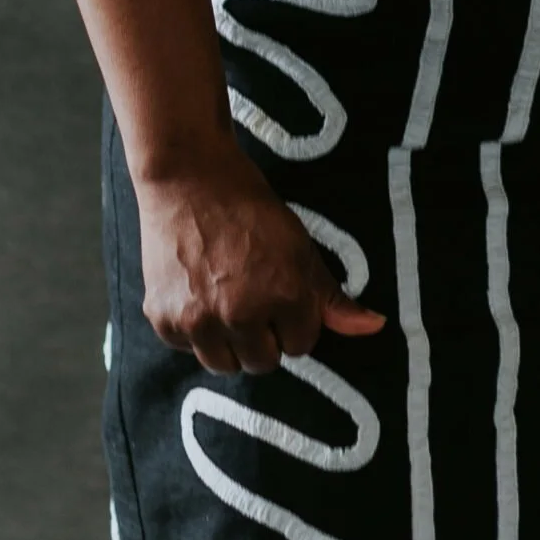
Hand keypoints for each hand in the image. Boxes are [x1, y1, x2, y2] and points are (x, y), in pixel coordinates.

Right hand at [135, 138, 386, 373]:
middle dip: (262, 336)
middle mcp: (242, 315)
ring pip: (225, 365)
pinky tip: (196, 292)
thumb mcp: (300, 246)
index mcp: (285, 296)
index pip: (301, 345)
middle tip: (250, 295)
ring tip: (224, 299)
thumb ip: (333, 299)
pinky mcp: (164, 319)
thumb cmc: (250, 207)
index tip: (279, 293)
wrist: (188, 175)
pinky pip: (187, 348)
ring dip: (228, 342)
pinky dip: (192, 329)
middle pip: (263, 362)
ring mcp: (199, 320)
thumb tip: (374, 328)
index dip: (292, 319)